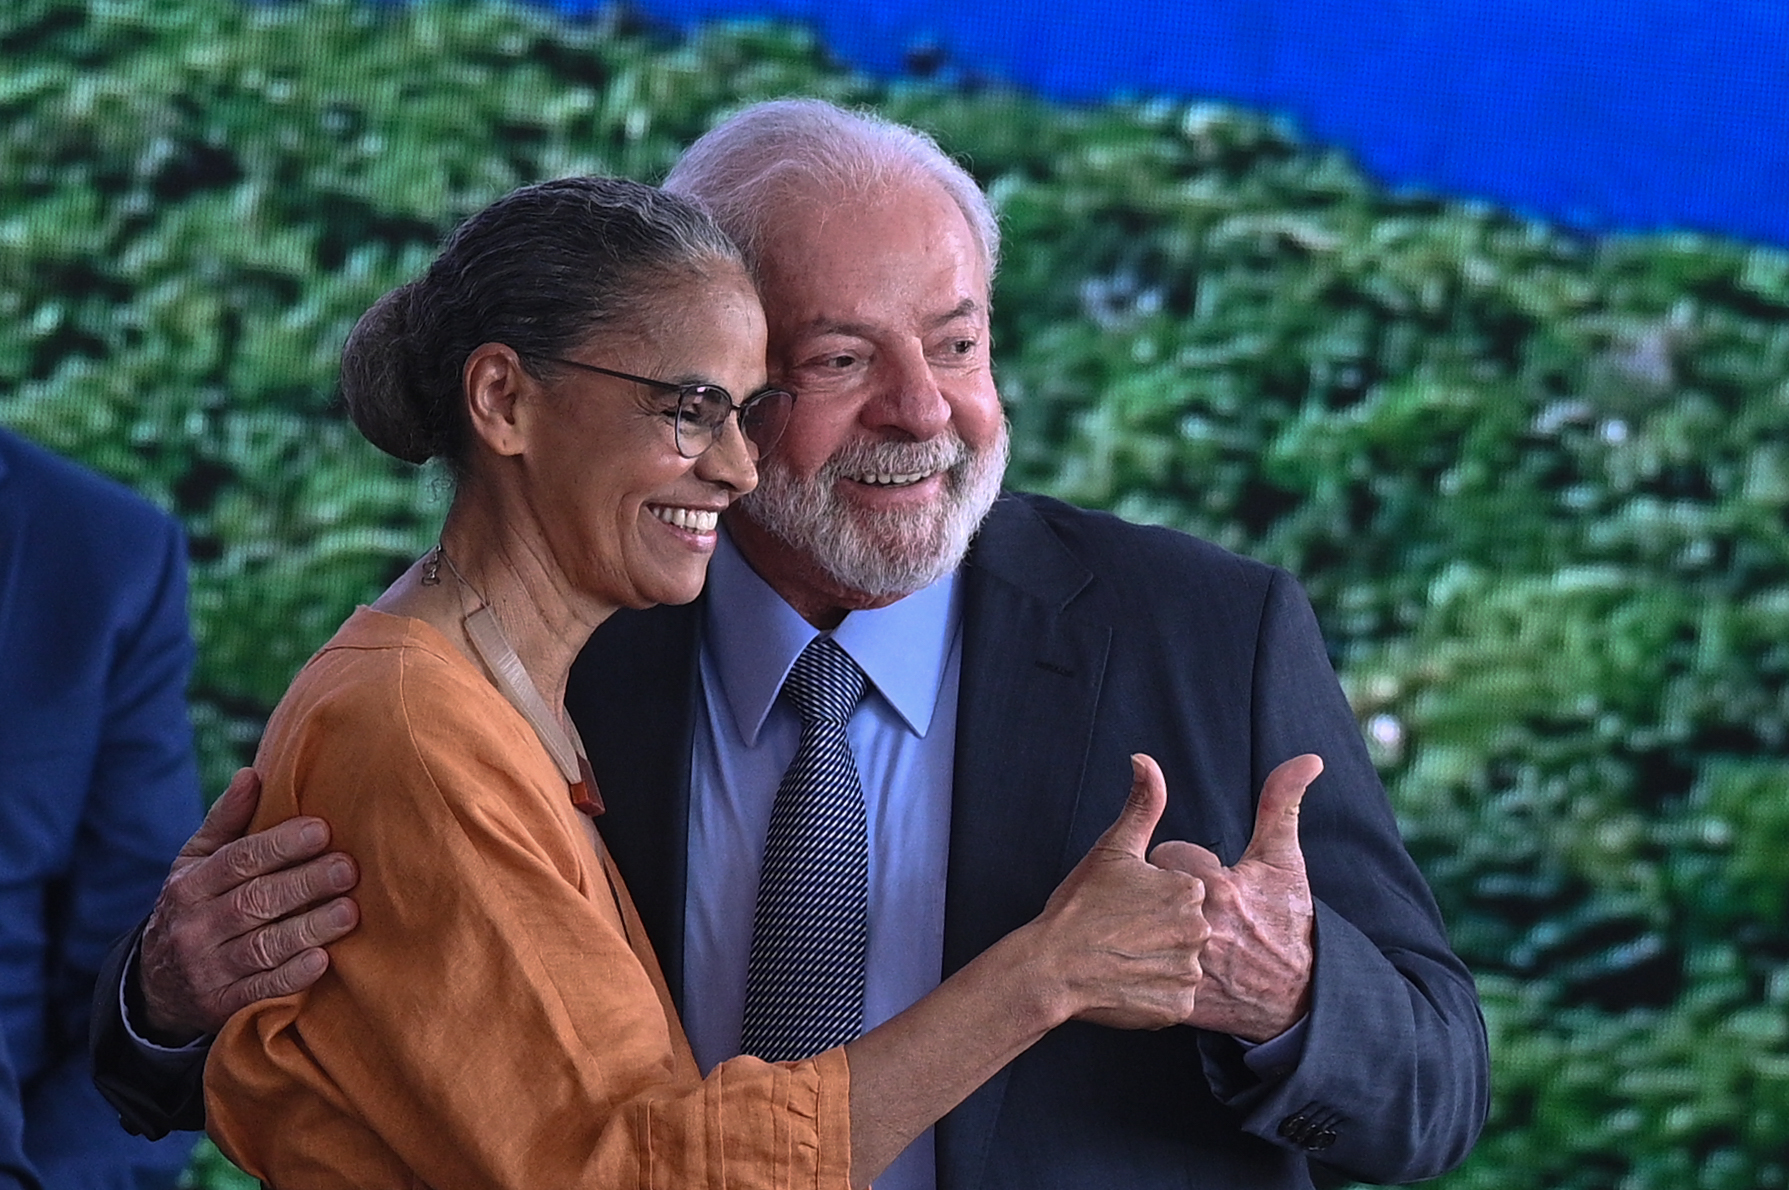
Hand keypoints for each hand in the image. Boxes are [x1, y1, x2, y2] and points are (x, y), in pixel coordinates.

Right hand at [136, 768, 359, 1042]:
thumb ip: (226, 822)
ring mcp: (207, 970)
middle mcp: (194, 928)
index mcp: (190, 886)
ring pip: (262, 947)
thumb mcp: (196, 864)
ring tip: (349, 911)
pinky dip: (292, 977)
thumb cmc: (195, 907)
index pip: (238, 861)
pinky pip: (260, 991)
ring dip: (309, 929)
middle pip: (254, 902)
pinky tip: (323, 961)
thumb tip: (253, 773)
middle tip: (349, 868)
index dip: (280, 845)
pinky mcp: (222, 1007)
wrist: (155, 986)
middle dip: (305, 883)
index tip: (322, 830)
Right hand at [1032, 754, 1209, 1030]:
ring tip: (1121, 958)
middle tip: (1120, 933)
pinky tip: (1126, 982)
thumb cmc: (1079, 906)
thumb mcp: (1112, 849)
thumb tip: (1145, 761)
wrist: (1051, 967)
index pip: (1182, 894)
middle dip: (1158, 931)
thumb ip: (1142, 803)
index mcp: (1189, 890)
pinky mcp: (1176, 1007)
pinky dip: (1153, 993)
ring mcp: (1189, 972)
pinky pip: (1173, 997)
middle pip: (1185, 928)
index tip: (1124, 907)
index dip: (1151, 900)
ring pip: (1180, 962)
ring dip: (1157, 962)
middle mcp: (1199, 931)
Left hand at [1148, 753, 1322, 1041]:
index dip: (1182, 865)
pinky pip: (1142, 969)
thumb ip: (1283, 803)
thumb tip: (1309, 758)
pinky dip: (1149, 966)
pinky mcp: (1180, 998)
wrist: (1298, 996)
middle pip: (1150, 890)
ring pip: (1142, 927)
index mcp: (1221, 885)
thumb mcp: (1285, 861)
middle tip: (1194, 908)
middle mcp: (1202, 923)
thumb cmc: (1288, 921)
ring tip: (1175, 935)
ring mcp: (1190, 964)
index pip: (1168, 855)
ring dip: (1151, 929)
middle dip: (1161, 896)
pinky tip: (1168, 965)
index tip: (1206, 880)